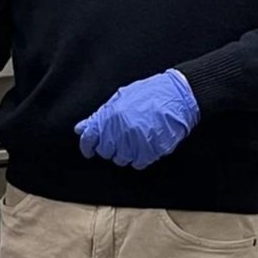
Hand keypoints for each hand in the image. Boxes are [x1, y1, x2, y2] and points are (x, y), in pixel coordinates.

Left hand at [76, 70, 199, 169]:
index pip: (89, 139)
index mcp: (110, 116)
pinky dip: (140, 158)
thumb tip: (80, 129)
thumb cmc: (149, 94)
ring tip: (135, 141)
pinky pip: (138, 163)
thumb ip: (99, 116)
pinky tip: (145, 147)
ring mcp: (137, 141)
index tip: (89, 151)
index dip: (87, 147)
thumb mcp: (120, 98)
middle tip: (120, 140)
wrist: (178, 95)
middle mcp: (121, 130)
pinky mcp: (152, 150)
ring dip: (126, 154)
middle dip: (110, 148)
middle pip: (105, 152)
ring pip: (121, 159)